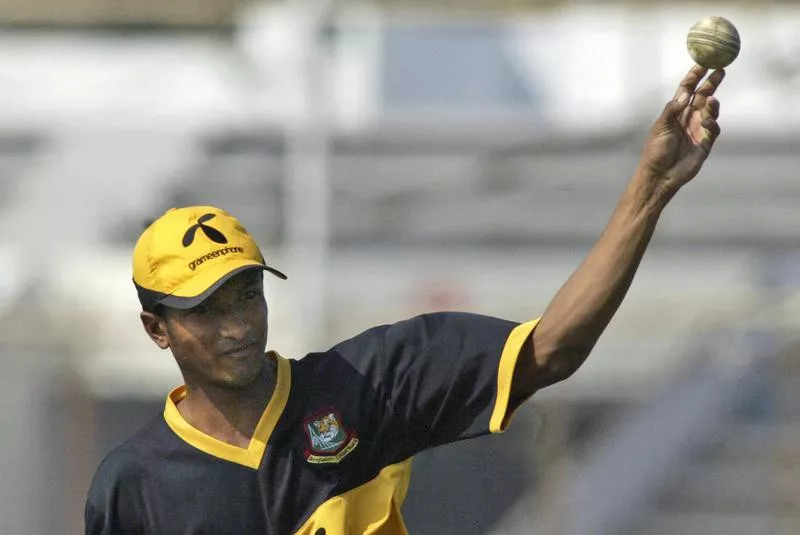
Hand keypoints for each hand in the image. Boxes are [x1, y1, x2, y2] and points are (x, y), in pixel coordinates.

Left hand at [638, 65, 723, 197]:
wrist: (660, 175)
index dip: (694, 76)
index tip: (702, 63)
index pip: (686, 90)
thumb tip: (685, 93)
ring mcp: (698, 129)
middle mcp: (688, 118)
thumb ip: (672, 110)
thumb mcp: (661, 127)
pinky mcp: (705, 143)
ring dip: (712, 104)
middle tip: (720, 70)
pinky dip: (712, 123)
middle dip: (711, 83)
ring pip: (710, 111)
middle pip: (702, 96)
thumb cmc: (656, 150)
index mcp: (675, 112)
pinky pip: (713, 129)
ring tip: (711, 101)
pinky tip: (707, 122)